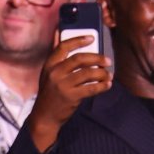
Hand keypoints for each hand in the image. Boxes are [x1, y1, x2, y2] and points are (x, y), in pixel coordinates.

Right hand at [27, 36, 111, 151]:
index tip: (91, 37)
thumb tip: (71, 44)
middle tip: (107, 60)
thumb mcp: (48, 75)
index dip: (78, 40)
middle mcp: (54, 73)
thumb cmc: (50, 93)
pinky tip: (107, 85)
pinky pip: (92, 88)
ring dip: (102, 73)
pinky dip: (103, 86)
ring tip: (108, 75)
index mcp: (49, 65)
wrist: (44, 115)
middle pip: (79, 59)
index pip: (63, 47)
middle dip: (97, 58)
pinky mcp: (71, 96)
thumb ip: (59, 61)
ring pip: (88, 73)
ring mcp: (62, 84)